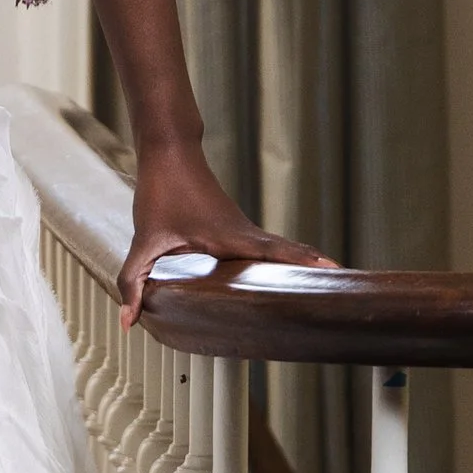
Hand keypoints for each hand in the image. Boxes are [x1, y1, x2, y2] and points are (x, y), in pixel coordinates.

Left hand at [118, 139, 333, 325]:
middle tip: (344, 289)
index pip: (276, 252)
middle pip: (289, 253)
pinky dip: (287, 258)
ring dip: (304, 265)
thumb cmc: (161, 191)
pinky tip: (290, 276)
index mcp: (230, 236)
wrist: (170, 152)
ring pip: (282, 250)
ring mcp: (244, 230)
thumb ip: (134, 281)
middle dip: (315, 270)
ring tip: (331, 286)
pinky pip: (269, 248)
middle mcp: (245, 232)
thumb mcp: (144, 240)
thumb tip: (128, 321)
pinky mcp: (238, 229)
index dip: (304, 263)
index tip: (334, 272)